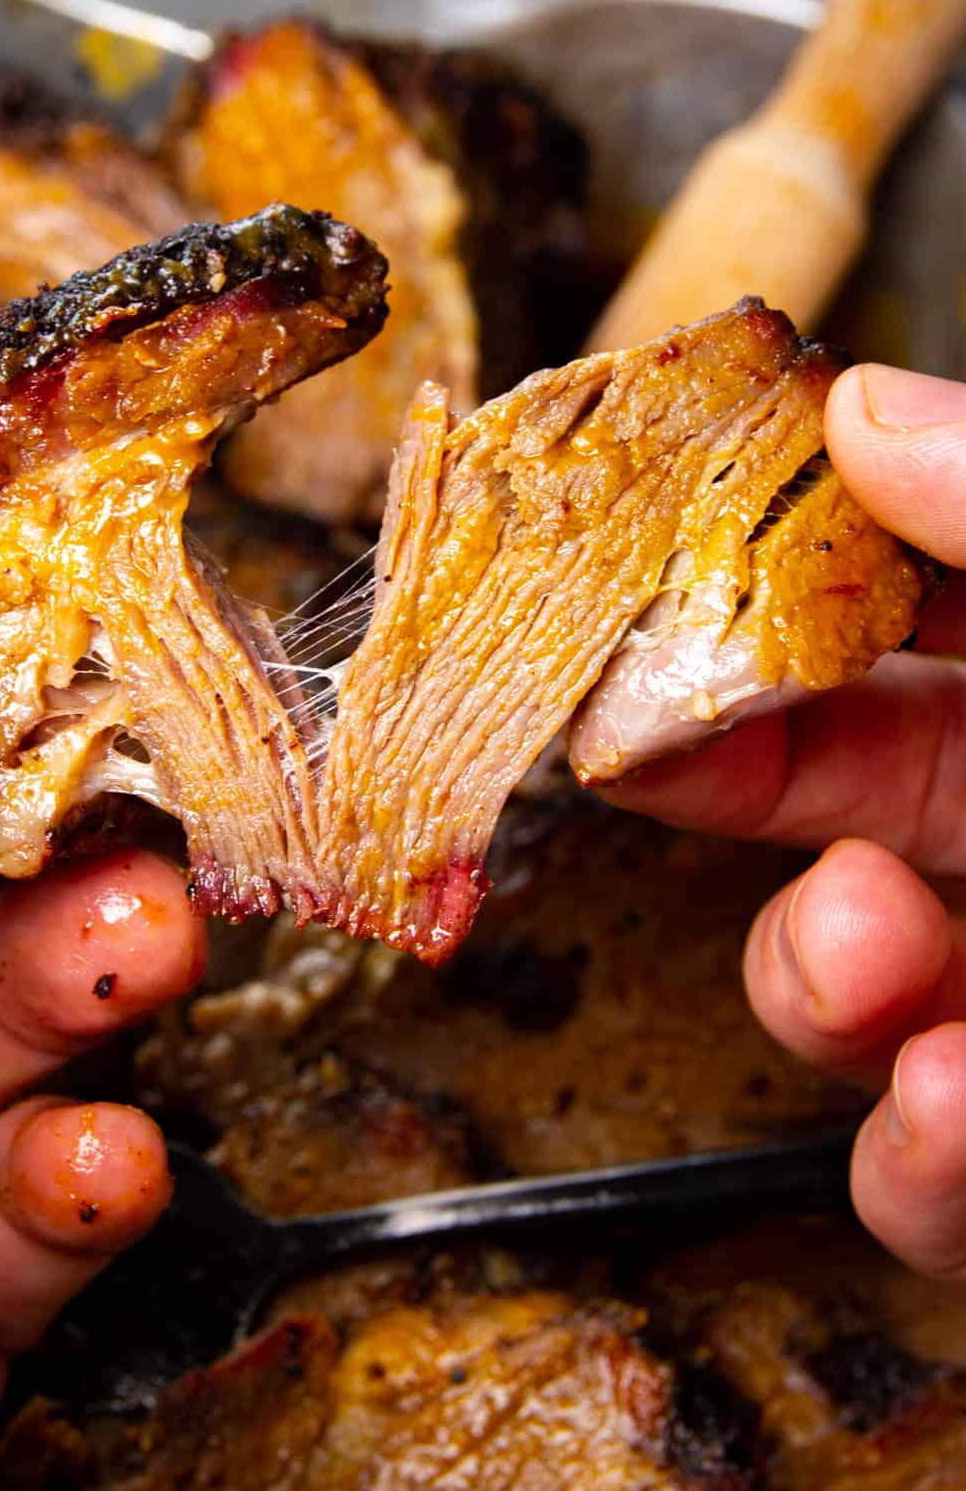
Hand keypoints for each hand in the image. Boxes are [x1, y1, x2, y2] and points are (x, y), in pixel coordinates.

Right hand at [603, 363, 965, 1279]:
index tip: (634, 579)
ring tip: (861, 956)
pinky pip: (925, 1164)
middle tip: (639, 747)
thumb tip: (858, 404)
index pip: (878, 598)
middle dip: (726, 771)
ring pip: (851, 983)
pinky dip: (910, 1158)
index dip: (749, 581)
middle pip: (834, 776)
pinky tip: (938, 1109)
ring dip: (814, 978)